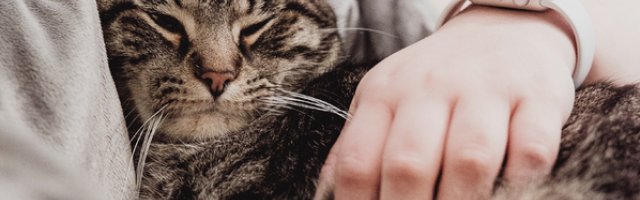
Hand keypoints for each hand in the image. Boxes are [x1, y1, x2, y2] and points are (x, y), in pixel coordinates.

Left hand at [316, 6, 577, 198]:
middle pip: (408, 164)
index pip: (358, 163)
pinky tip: (507, 190)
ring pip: (469, 159)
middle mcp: (431, 89)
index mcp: (385, 94)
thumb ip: (357, 145)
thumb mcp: (384, 99)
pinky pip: (531, 151)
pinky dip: (520, 182)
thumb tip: (328, 195)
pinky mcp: (538, 97)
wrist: (502, 27)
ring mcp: (486, 90)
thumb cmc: (435, 79)